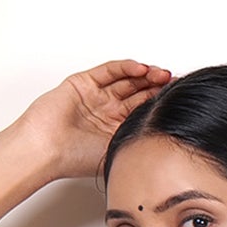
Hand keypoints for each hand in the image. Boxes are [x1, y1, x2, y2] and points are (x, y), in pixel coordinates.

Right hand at [16, 60, 171, 184]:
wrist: (46, 148)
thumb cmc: (75, 158)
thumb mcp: (116, 151)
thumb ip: (137, 140)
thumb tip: (167, 138)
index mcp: (115, 131)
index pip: (143, 111)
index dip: (160, 103)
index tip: (180, 98)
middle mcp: (106, 112)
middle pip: (137, 93)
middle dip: (157, 87)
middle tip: (175, 82)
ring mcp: (96, 96)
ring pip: (126, 80)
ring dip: (145, 75)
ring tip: (162, 75)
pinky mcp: (84, 83)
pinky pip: (109, 71)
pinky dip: (126, 68)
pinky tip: (141, 69)